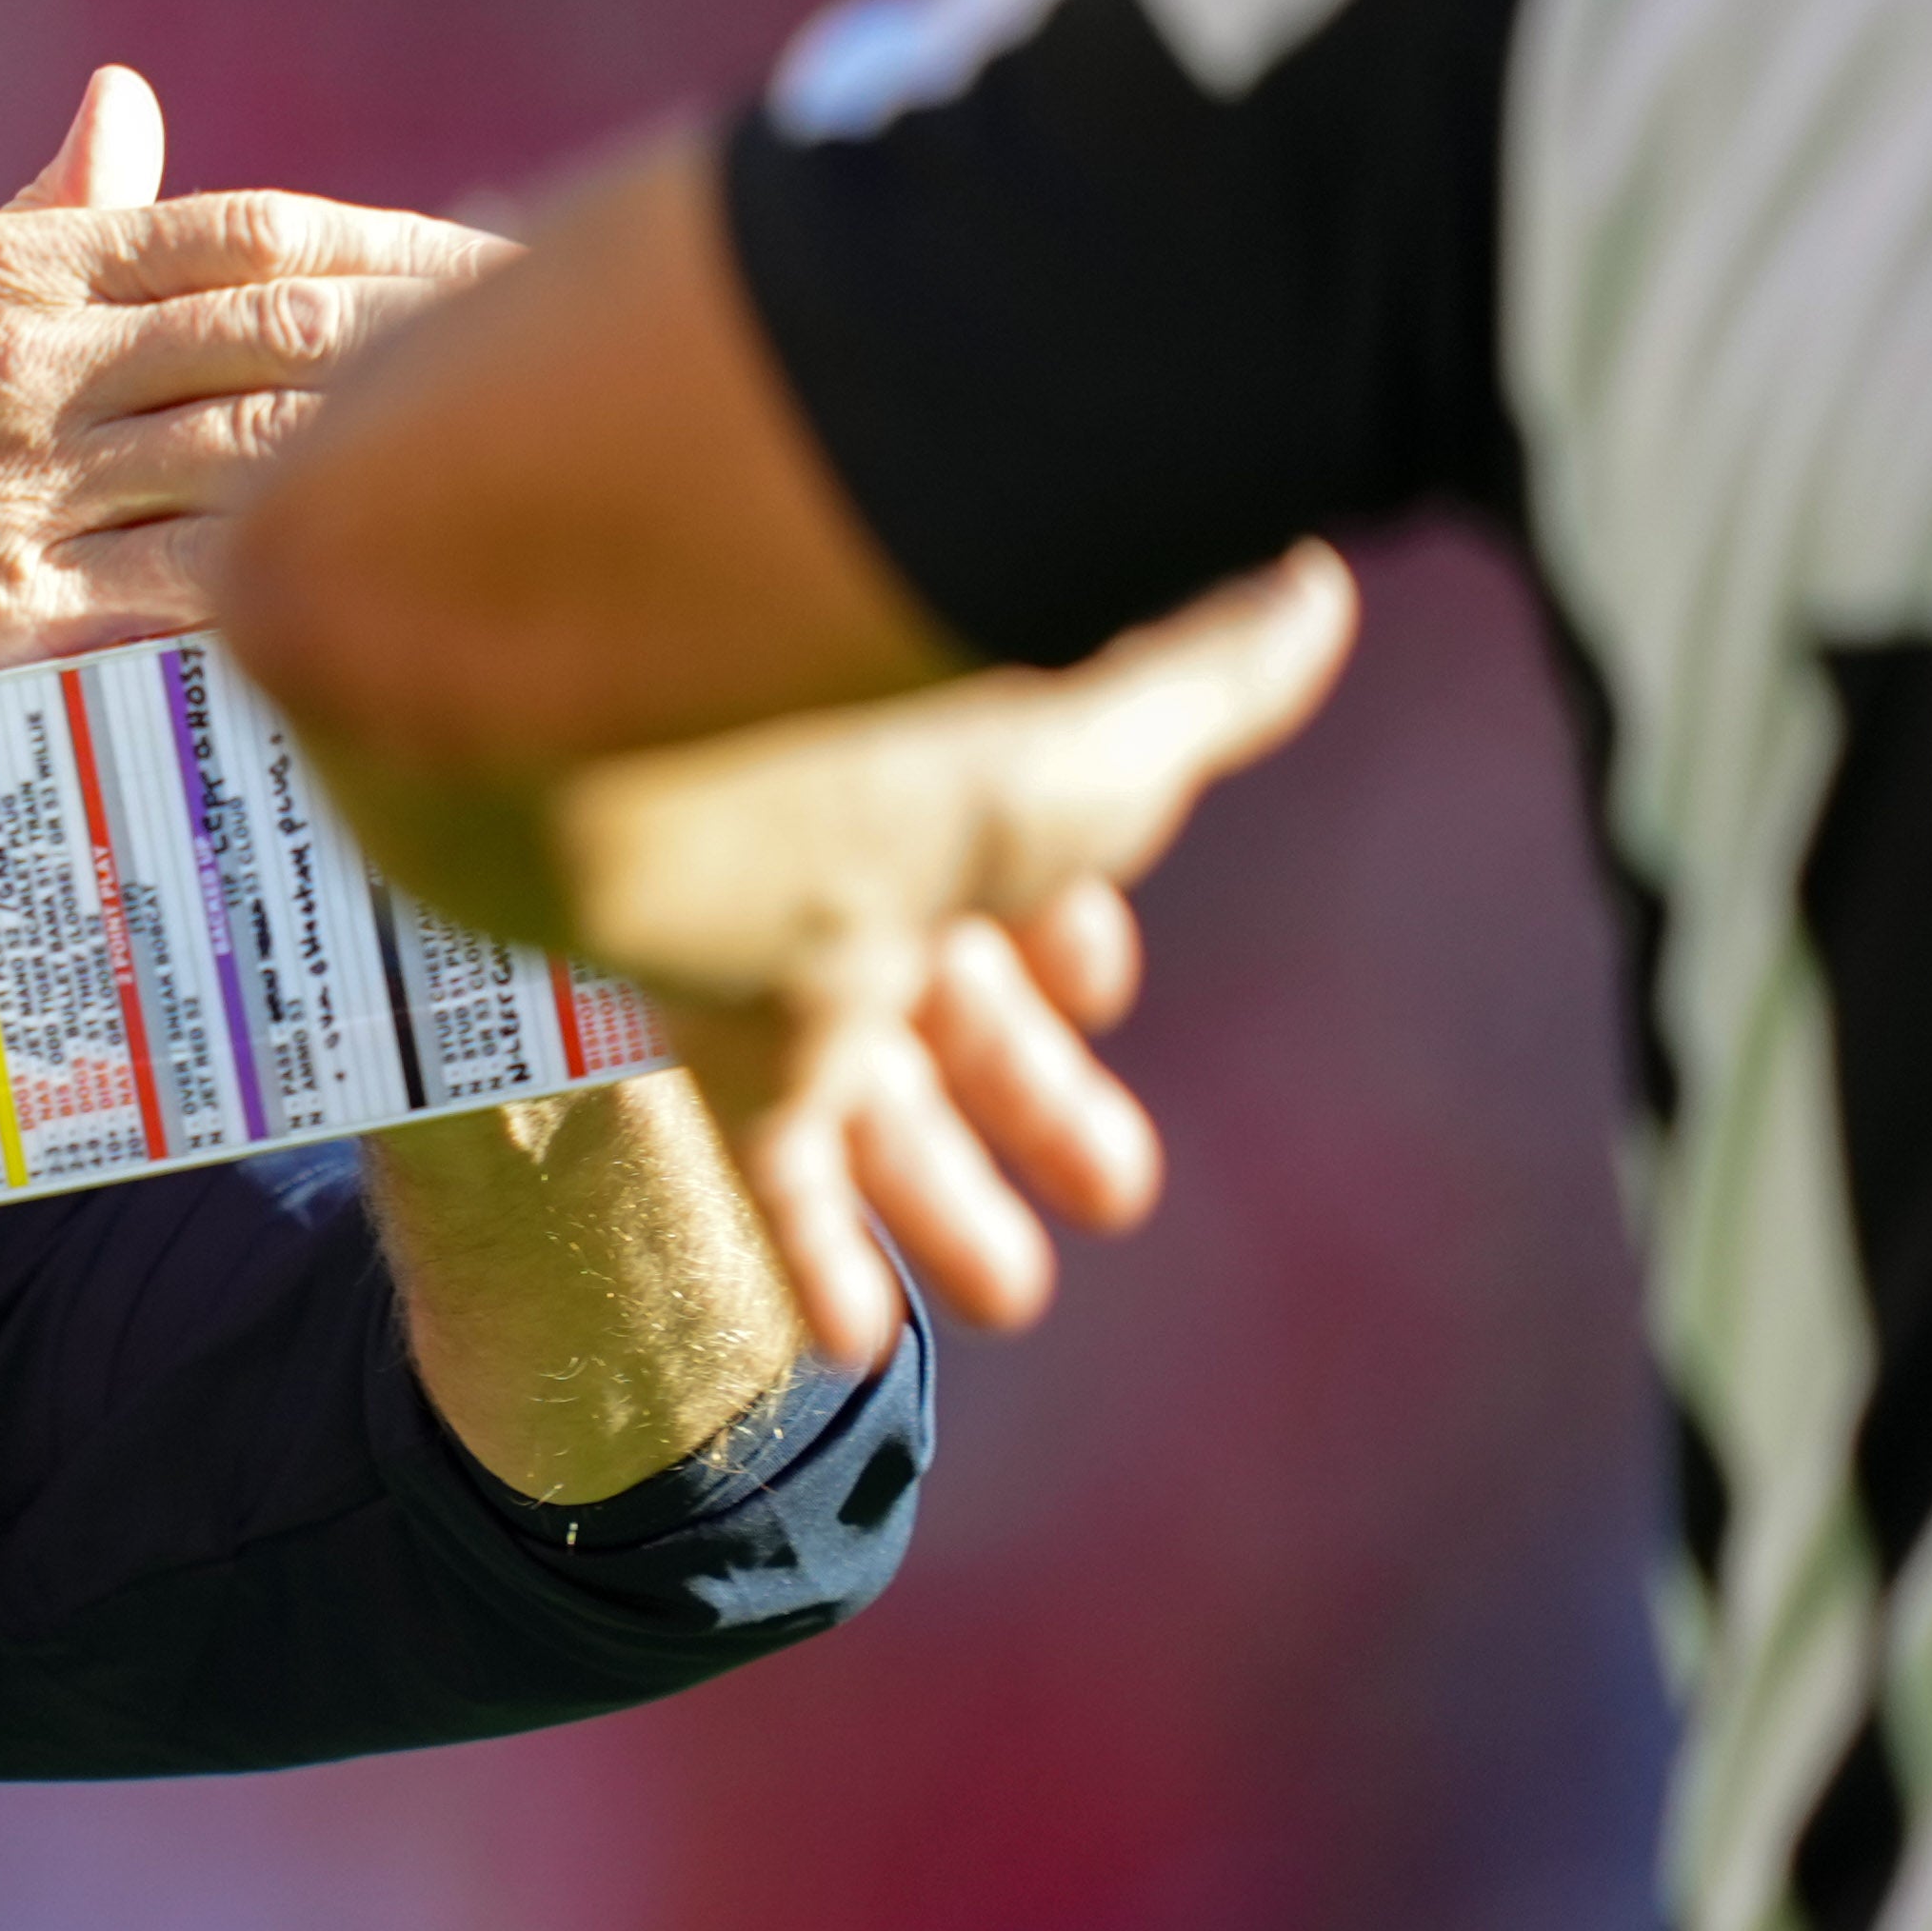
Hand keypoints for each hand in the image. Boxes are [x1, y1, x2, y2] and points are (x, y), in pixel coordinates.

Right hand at [0, 67, 500, 711]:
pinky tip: (394, 595)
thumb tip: (131, 103)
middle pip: (282, 328)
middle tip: (571, 352)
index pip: (245, 230)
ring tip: (524, 470)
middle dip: (441, 338)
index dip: (395, 240)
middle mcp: (27, 357)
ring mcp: (14, 483)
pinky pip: (180, 597)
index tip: (509, 250)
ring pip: (251, 451)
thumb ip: (46, 212)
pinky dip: (294, 589)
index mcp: (15, 268)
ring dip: (398, 461)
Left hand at [554, 549, 1355, 1363]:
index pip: (1030, 867)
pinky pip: (772, 1158)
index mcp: (960, 770)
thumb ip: (1210, 686)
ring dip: (947, 1201)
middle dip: (1040, 1101)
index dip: (1073, 938)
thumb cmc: (865, 717)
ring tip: (1014, 1302)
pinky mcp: (710, 1028)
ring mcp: (779, 949)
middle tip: (1120, 1195)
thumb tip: (1313, 591)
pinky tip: (856, 1339)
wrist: (618, 731)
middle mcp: (867, 856)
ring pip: (878, 1100)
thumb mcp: (1087, 728)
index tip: (1102, 986)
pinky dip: (822, 1249)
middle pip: (963, 1008)